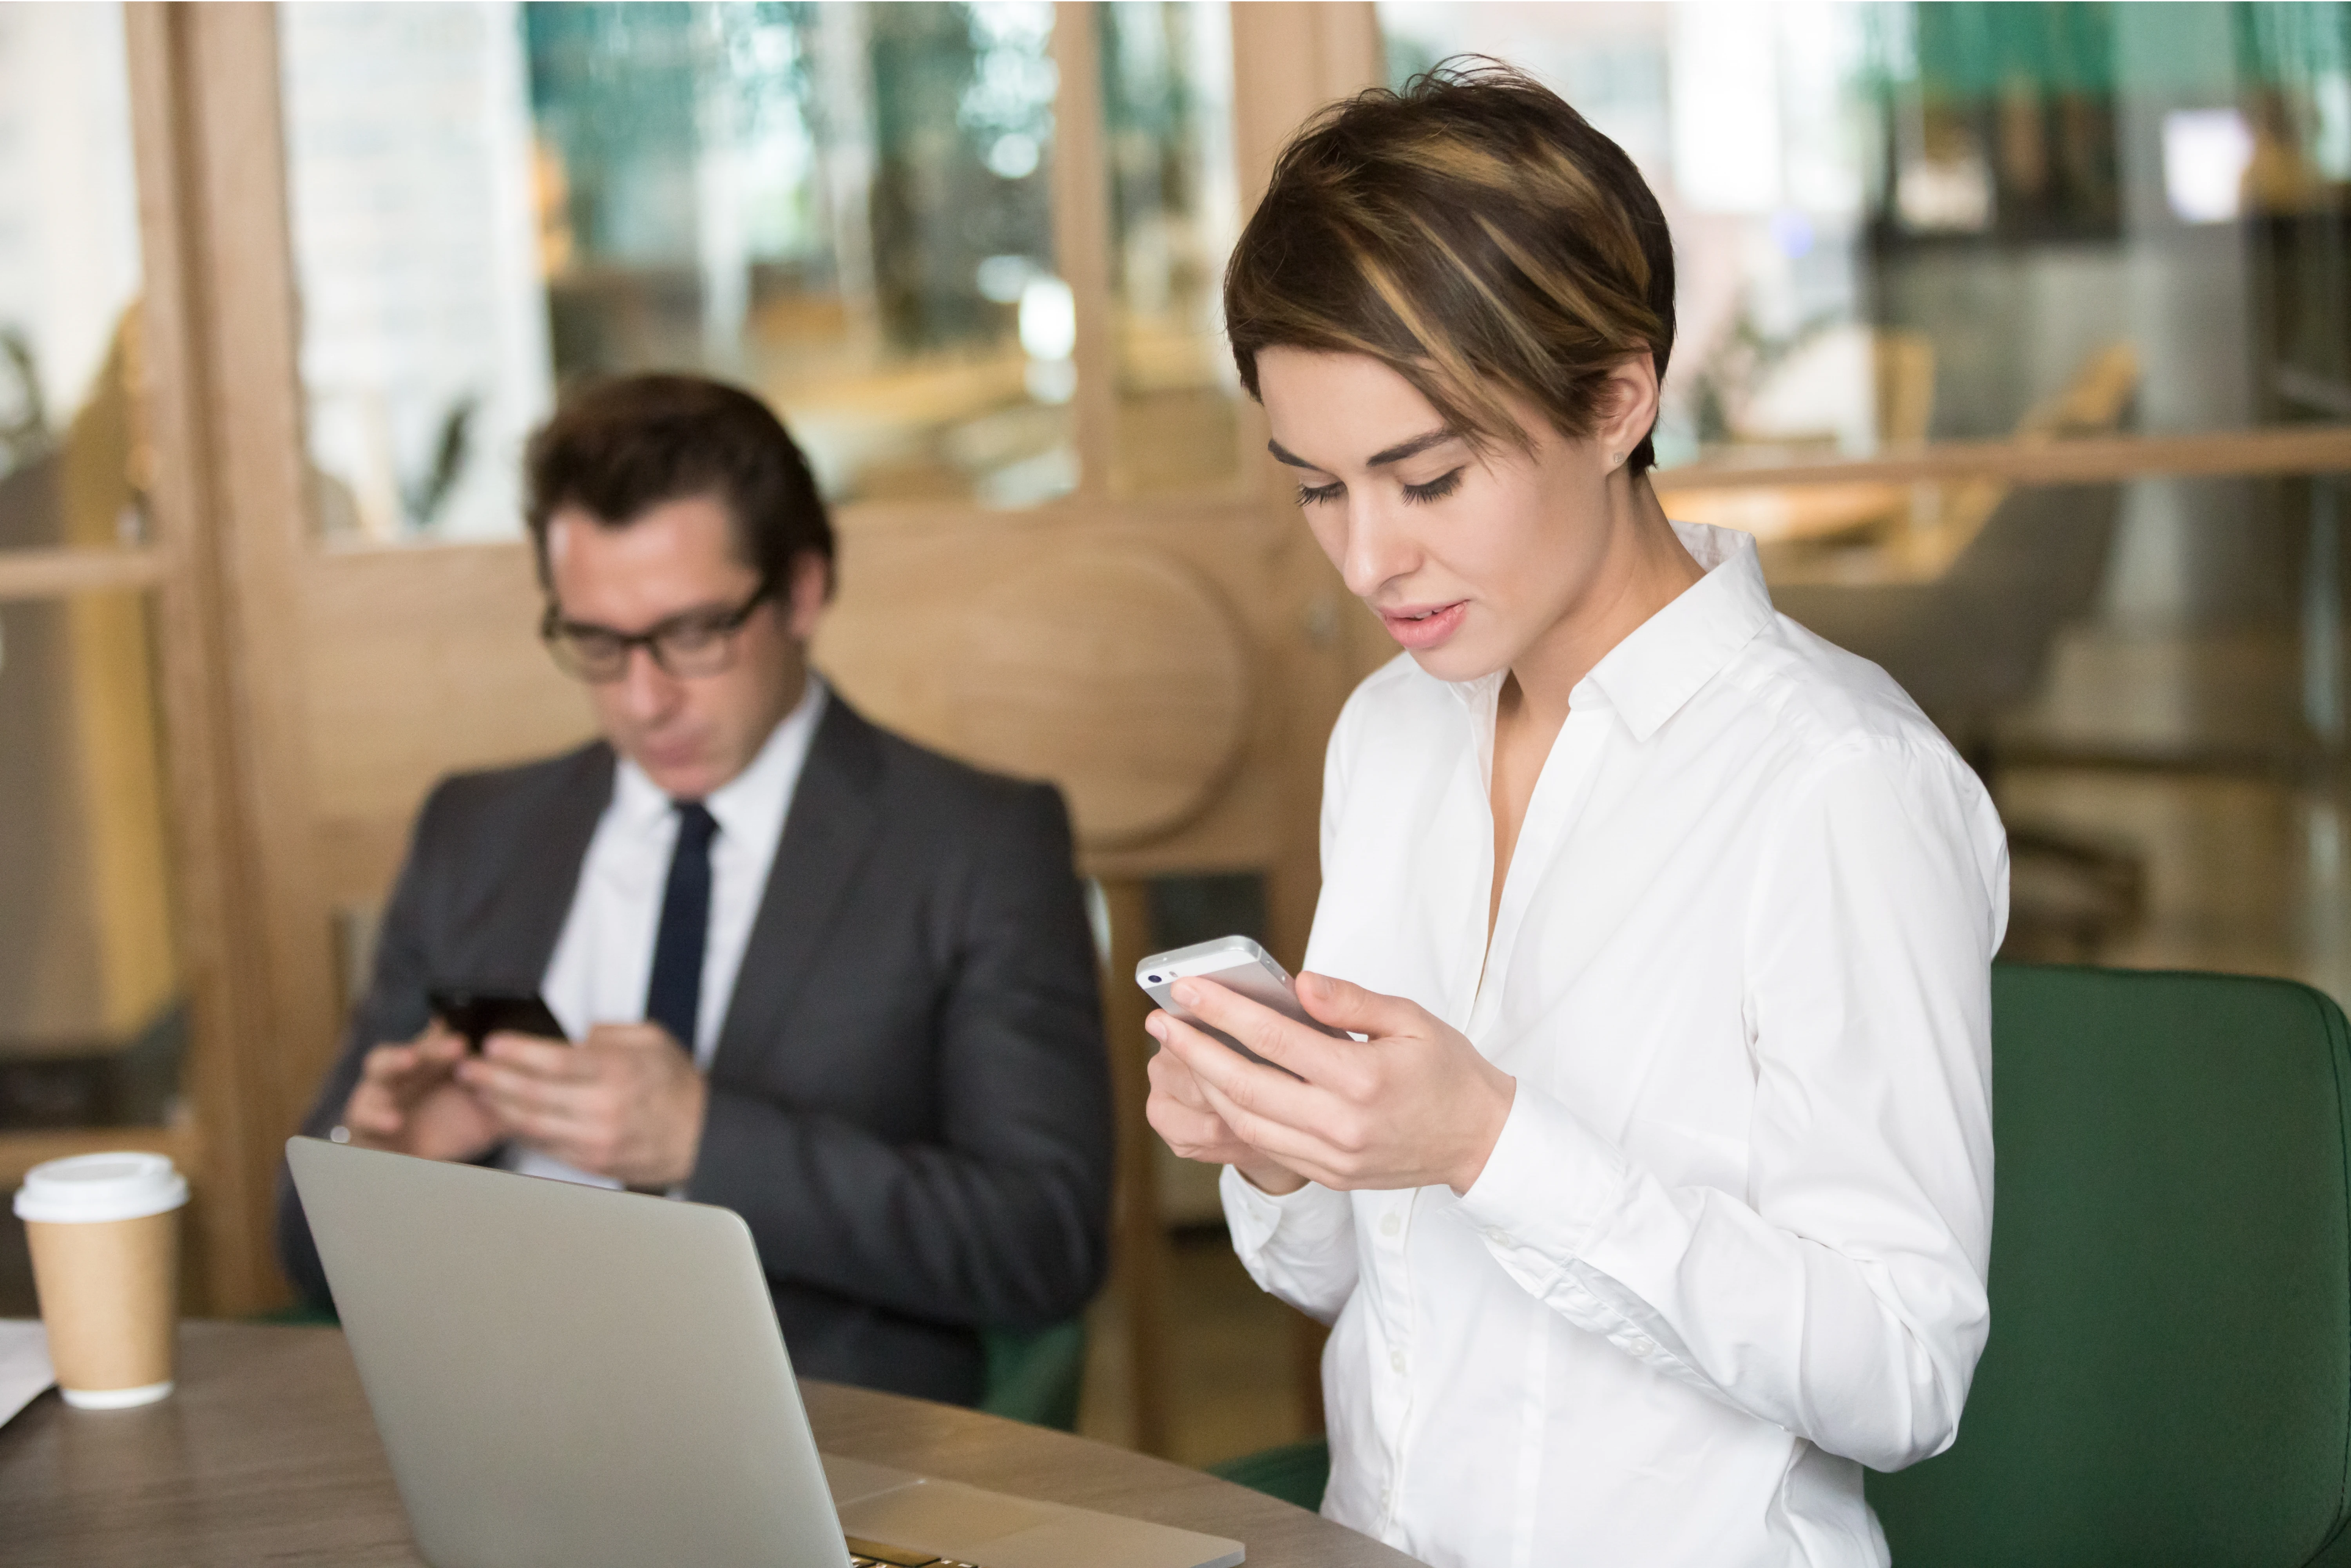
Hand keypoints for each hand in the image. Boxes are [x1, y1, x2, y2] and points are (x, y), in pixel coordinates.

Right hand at [338, 1023, 500, 1161]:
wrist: (412, 1169)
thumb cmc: (449, 1131)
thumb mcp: (484, 1114)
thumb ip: (503, 1096)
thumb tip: (532, 1078)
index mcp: (436, 1064)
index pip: (443, 1040)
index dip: (458, 1035)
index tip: (478, 1033)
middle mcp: (406, 1071)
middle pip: (418, 1048)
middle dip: (435, 1045)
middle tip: (459, 1045)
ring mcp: (380, 1092)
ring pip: (379, 1067)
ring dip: (394, 1060)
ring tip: (409, 1059)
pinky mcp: (363, 1121)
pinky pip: (363, 1115)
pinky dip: (376, 1115)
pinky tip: (393, 1120)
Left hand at [456, 1022, 706, 1188]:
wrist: (703, 1136)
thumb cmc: (676, 1084)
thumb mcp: (654, 1039)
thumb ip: (610, 1032)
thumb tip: (575, 1037)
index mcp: (619, 1072)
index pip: (555, 1061)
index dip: (517, 1052)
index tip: (491, 1044)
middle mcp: (603, 1109)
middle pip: (532, 1094)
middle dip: (492, 1079)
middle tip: (466, 1067)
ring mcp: (595, 1140)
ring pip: (531, 1124)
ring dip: (497, 1106)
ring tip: (474, 1090)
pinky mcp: (591, 1162)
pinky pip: (543, 1145)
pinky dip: (518, 1129)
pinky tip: (503, 1114)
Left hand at [1146, 972, 1515, 1194]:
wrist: (1480, 1140)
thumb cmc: (1448, 1072)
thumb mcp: (1411, 1019)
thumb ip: (1351, 1001)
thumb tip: (1297, 982)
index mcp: (1361, 1079)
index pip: (1273, 1038)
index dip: (1223, 1011)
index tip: (1188, 990)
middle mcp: (1341, 1124)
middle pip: (1245, 1086)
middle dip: (1194, 1051)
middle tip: (1161, 1023)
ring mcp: (1332, 1156)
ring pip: (1247, 1122)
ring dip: (1205, 1085)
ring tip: (1181, 1052)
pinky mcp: (1329, 1175)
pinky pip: (1266, 1145)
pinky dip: (1234, 1115)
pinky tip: (1218, 1087)